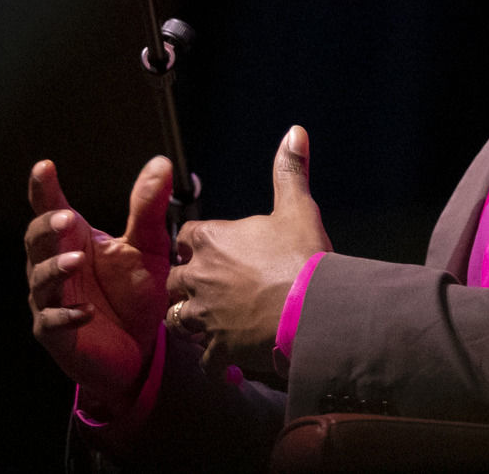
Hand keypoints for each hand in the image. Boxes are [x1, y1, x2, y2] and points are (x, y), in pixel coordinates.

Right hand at [24, 156, 173, 416]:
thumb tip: (161, 164)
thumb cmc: (135, 292)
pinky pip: (52, 321)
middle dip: (47, 227)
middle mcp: (55, 265)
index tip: (44, 167)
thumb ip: (148, 208)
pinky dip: (67, 315)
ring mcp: (51, 299)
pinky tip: (86, 311)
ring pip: (39, 279)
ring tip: (76, 259)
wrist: (141, 347)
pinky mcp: (55, 333)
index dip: (44, 189)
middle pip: (36, 240)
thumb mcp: (148, 247)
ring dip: (55, 268)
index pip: (53, 209)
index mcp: (75, 239)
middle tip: (67, 218)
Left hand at [168, 126, 331, 376]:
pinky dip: (215, 355)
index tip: (211, 247)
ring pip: (180, 318)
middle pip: (174, 279)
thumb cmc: (302, 256)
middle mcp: (199, 277)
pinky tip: (231, 352)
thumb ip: (289, 171)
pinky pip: (205, 356)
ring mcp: (205, 315)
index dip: (197, 242)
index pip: (184, 236)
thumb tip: (295, 132)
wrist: (313, 310)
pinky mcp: (217, 347)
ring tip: (213, 318)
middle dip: (188, 282)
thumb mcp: (297, 207)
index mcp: (211, 240)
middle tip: (210, 284)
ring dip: (194, 318)